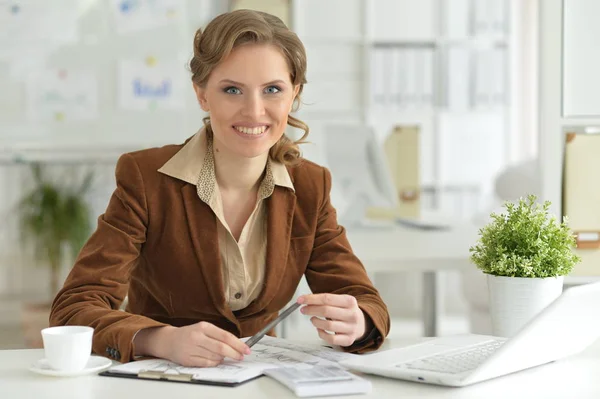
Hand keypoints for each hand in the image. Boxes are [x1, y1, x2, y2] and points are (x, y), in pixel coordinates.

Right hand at [134, 322, 250, 367]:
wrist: (169, 340)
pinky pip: (207, 364)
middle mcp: (197, 337)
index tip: (247, 349)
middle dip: (235, 353)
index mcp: (204, 327)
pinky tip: (215, 360)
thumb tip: (237, 345)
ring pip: (215, 357)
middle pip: (221, 348)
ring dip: (223, 358)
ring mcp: (191, 349)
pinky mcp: (188, 360)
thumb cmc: (190, 334)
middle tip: (241, 357)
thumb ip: (218, 336)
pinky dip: (214, 363)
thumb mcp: (204, 329)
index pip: (225, 336)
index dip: (238, 344)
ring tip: (224, 356)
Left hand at [297, 293, 365, 346]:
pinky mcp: (348, 340)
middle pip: (326, 311)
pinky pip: (331, 339)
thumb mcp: (340, 301)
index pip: (327, 298)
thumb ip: (326, 300)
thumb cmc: (346, 311)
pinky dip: (321, 334)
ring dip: (316, 321)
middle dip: (311, 309)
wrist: (362, 324)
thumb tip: (305, 300)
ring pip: (328, 325)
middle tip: (303, 309)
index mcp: (350, 301)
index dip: (311, 299)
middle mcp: (352, 314)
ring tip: (312, 319)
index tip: (300, 300)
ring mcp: (351, 328)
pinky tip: (319, 329)